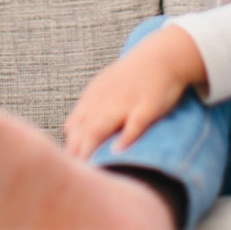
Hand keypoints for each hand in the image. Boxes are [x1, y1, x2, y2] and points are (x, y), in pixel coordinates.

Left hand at [61, 24, 206, 159]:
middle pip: (84, 129)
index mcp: (93, 96)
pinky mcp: (147, 106)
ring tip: (88, 169)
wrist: (163, 55)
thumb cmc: (133, 75)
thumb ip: (86, 108)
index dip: (70, 147)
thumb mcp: (103, 86)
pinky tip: (118, 152)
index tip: (67, 167)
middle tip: (73, 174)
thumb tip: (67, 130)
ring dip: (91, 148)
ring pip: (101, 127)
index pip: (74, 125)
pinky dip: (126, 138)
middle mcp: (105, 100)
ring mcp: (125, 102)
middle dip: (76, 153)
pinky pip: (135, 123)